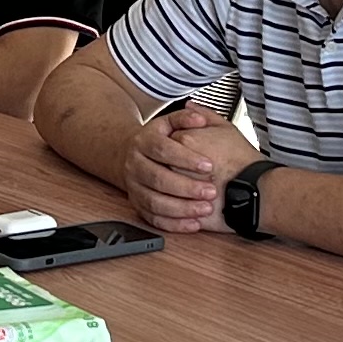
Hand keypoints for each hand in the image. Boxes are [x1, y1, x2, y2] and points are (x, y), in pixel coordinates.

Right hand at [126, 109, 257, 235]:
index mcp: (143, 142)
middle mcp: (134, 165)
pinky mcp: (137, 205)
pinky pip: (153, 219)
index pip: (162, 149)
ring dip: (182, 208)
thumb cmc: (159, 140)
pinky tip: (193, 224)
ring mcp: (134, 187)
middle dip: (186, 187)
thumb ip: (186, 118)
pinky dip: (174, 224)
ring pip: (154, 202)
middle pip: (158, 178)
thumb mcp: (170, 123)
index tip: (209, 165)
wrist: (132, 155)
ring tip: (205, 208)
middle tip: (211, 191)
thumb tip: (198, 117)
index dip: (186, 158)